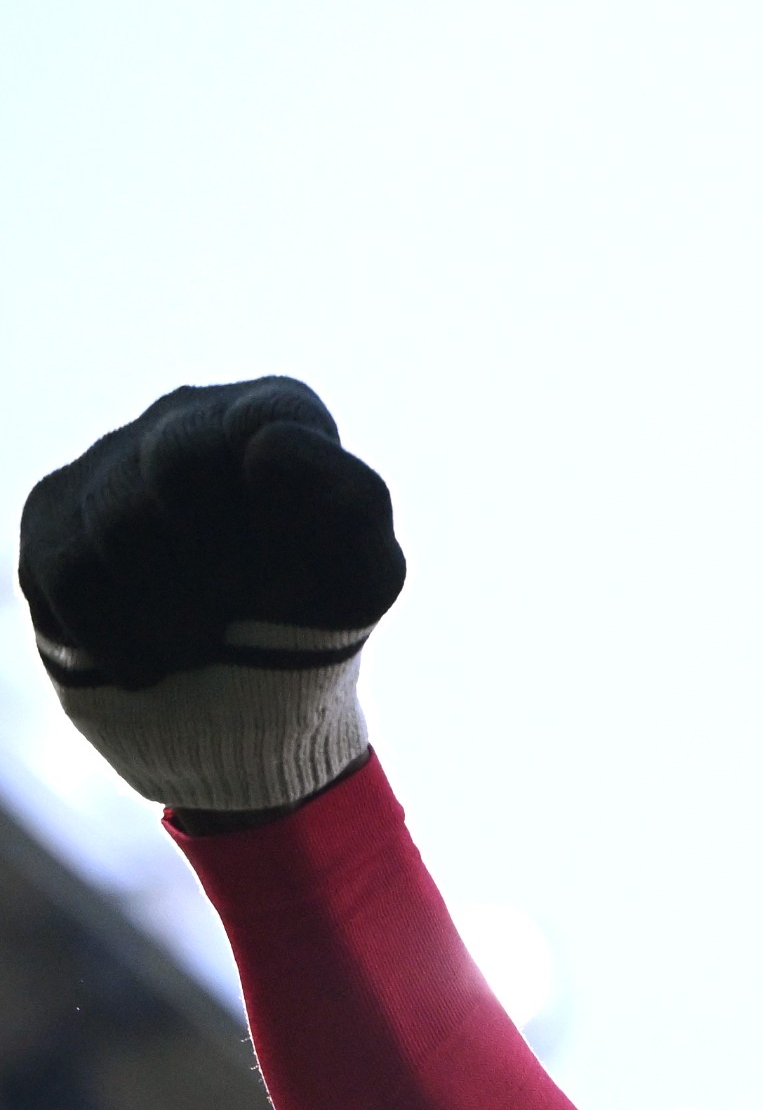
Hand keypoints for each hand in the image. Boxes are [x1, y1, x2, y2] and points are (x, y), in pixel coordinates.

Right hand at [19, 377, 404, 813]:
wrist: (238, 692)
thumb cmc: (316, 615)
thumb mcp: (363, 573)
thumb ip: (350, 500)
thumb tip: (267, 445)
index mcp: (275, 417)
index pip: (265, 424)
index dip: (278, 492)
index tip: (290, 542)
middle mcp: (185, 420)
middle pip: (177, 466)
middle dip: (222, 563)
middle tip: (246, 606)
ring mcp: (110, 461)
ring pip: (117, 527)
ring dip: (174, 612)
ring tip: (204, 638)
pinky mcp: (53, 516)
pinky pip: (69, 574)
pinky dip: (121, 636)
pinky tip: (154, 655)